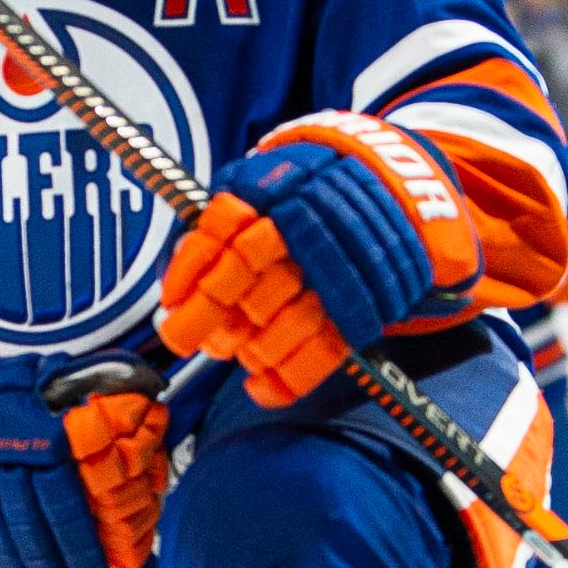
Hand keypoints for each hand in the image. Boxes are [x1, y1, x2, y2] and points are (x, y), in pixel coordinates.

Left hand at [158, 113, 480, 406]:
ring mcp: (338, 269)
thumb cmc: (313, 190)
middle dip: (208, 316)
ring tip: (233, 351)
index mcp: (278, 187)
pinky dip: (287, 379)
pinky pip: (323, 352)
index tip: (169, 304)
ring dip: (249, 346)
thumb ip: (223, 221)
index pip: (221, 231)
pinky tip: (261, 388)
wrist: (398, 189)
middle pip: (245, 278)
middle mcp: (308, 225)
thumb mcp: (267, 180)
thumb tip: (177, 287)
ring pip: (281, 320)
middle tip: (183, 336)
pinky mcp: (365, 306)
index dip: (189, 273)